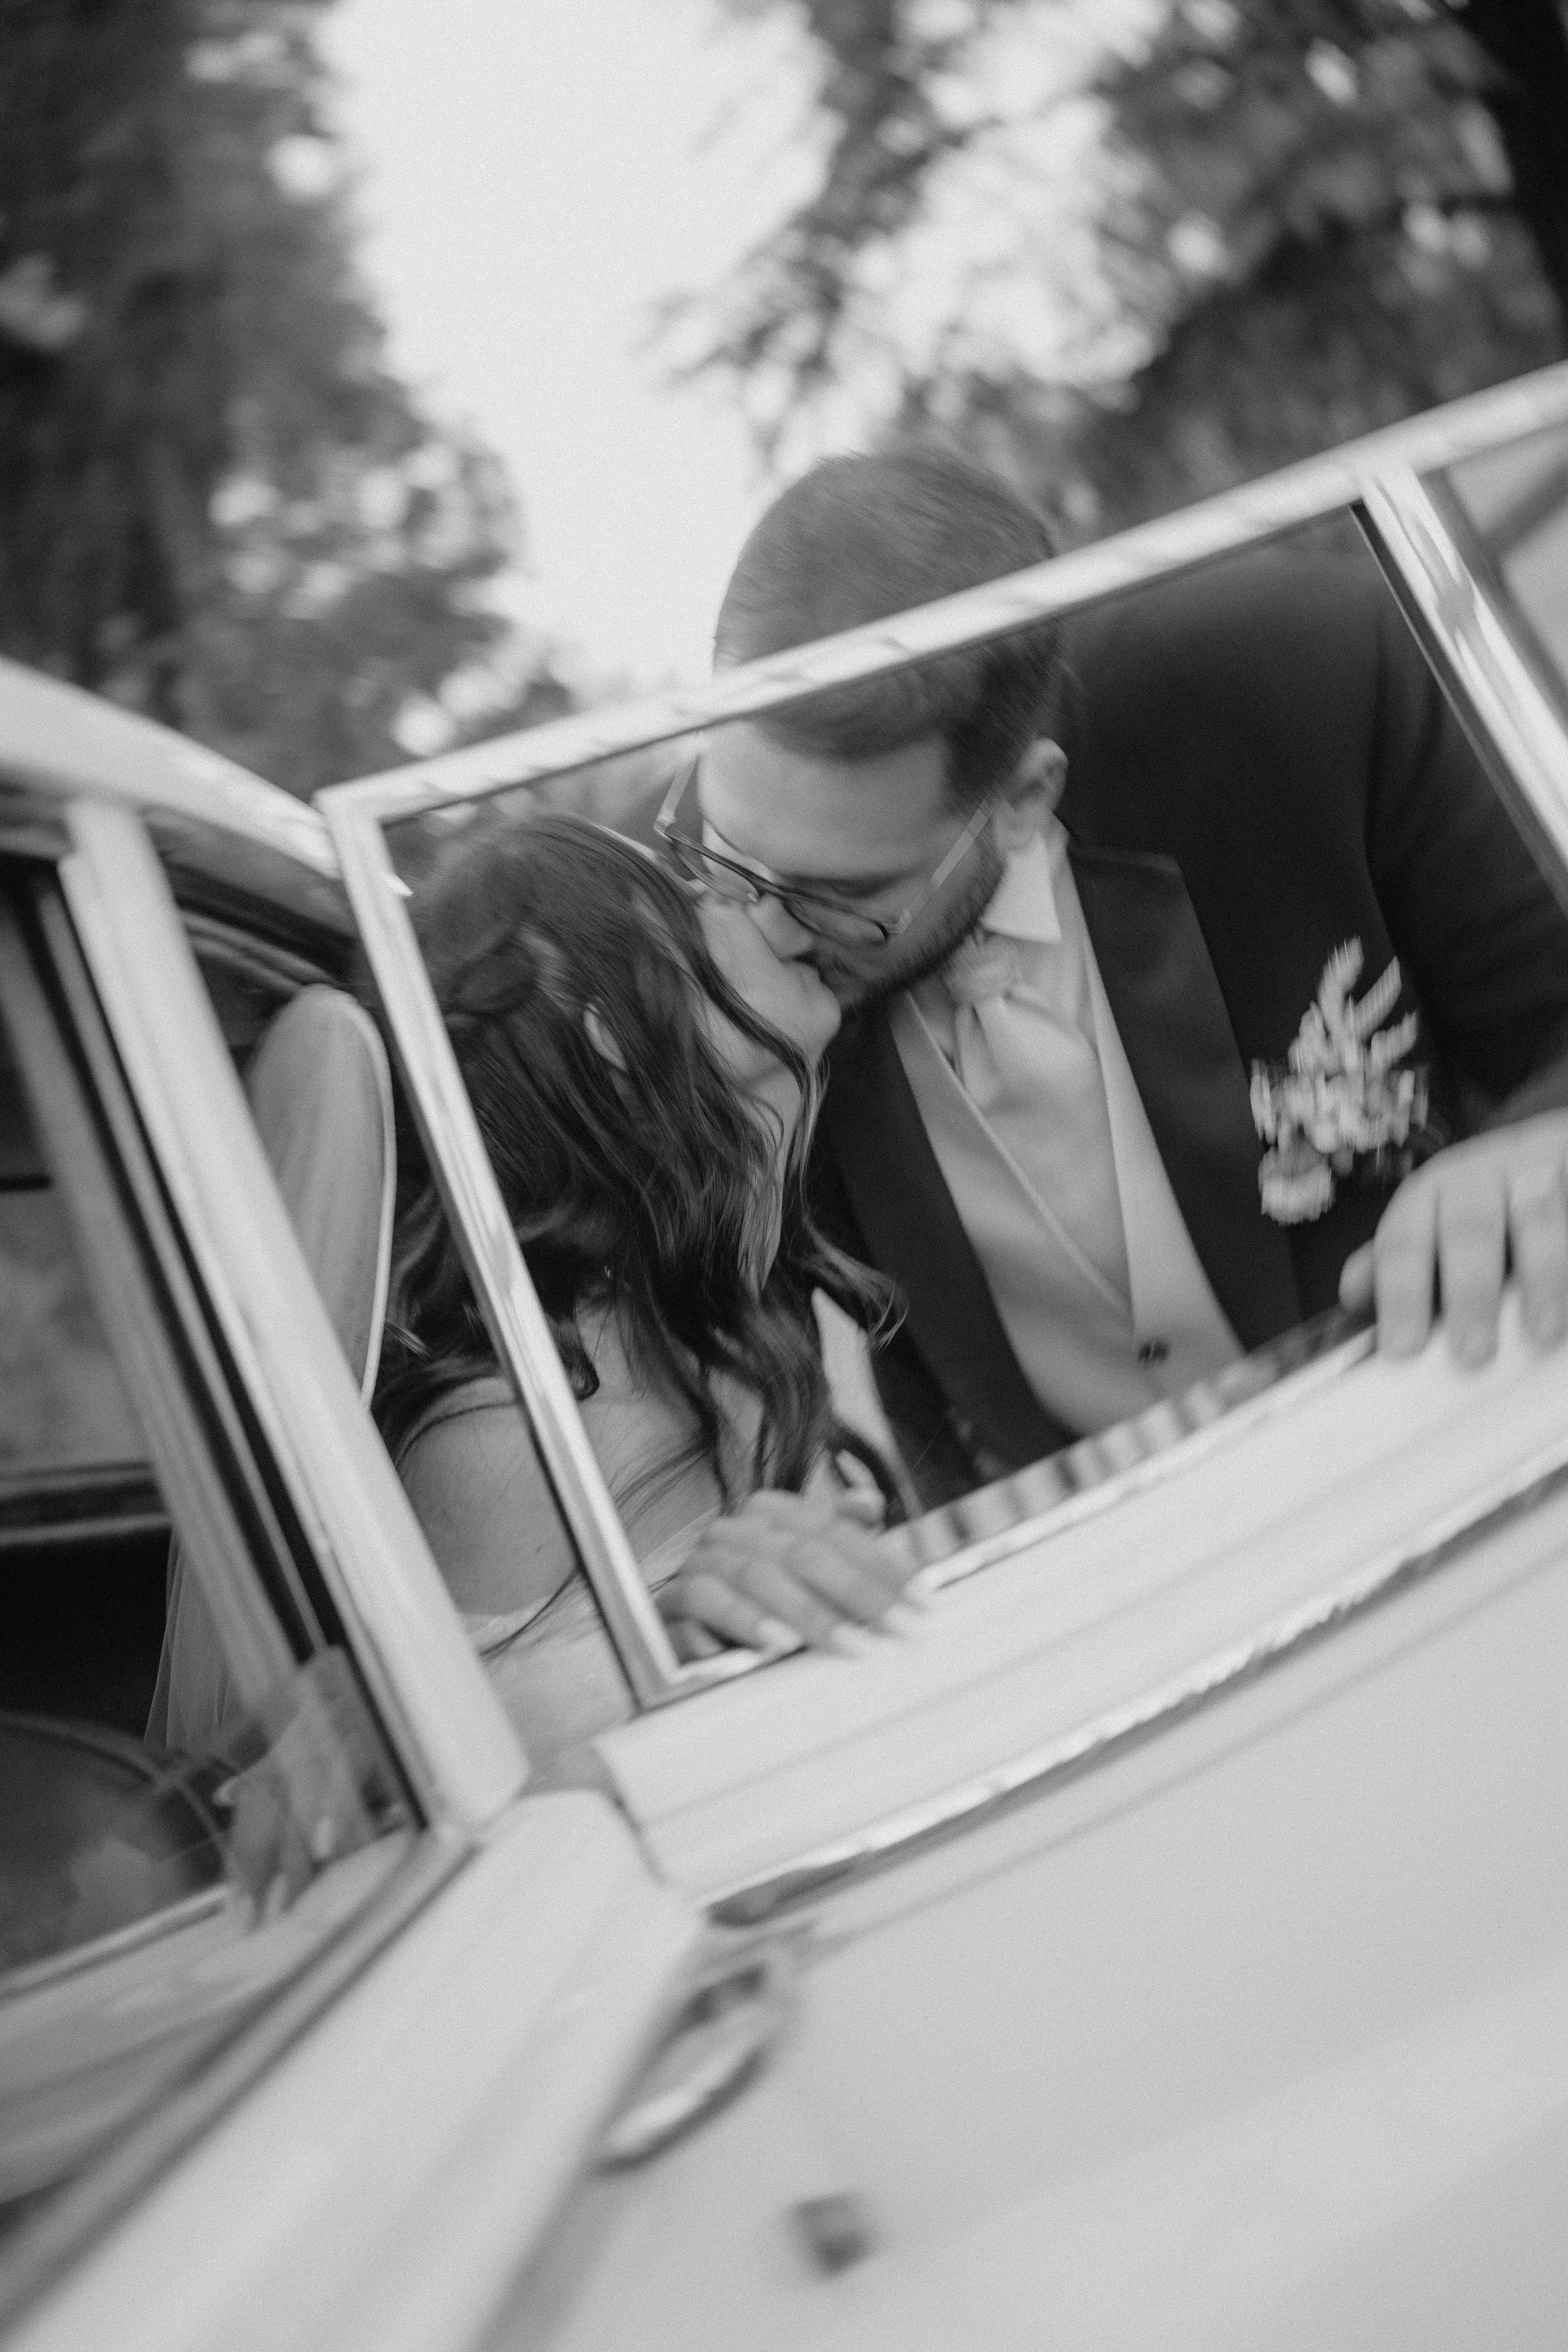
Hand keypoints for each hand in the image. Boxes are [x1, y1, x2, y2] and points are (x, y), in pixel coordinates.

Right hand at [657, 1487, 917, 1661]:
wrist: (683, 1635)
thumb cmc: (758, 1606)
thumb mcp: (805, 1574)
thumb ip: (839, 1536)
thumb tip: (870, 1500)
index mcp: (769, 1514)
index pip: (835, 1531)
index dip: (882, 1565)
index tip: (924, 1604)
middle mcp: (734, 1530)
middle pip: (802, 1551)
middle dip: (856, 1592)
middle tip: (898, 1631)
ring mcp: (700, 1563)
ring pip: (757, 1574)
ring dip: (805, 1611)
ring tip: (845, 1643)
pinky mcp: (673, 1601)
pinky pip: (705, 1602)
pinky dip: (743, 1621)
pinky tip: (775, 1644)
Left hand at [1339, 1112, 1567, 1364]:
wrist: (1543, 1152)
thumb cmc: (1478, 1204)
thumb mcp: (1429, 1226)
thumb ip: (1395, 1264)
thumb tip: (1352, 1295)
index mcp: (1427, 1194)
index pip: (1403, 1240)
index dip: (1401, 1295)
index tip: (1403, 1349)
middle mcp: (1477, 1177)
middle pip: (1469, 1227)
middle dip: (1469, 1293)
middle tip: (1472, 1354)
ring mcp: (1534, 1172)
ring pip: (1537, 1215)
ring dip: (1541, 1277)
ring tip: (1542, 1333)